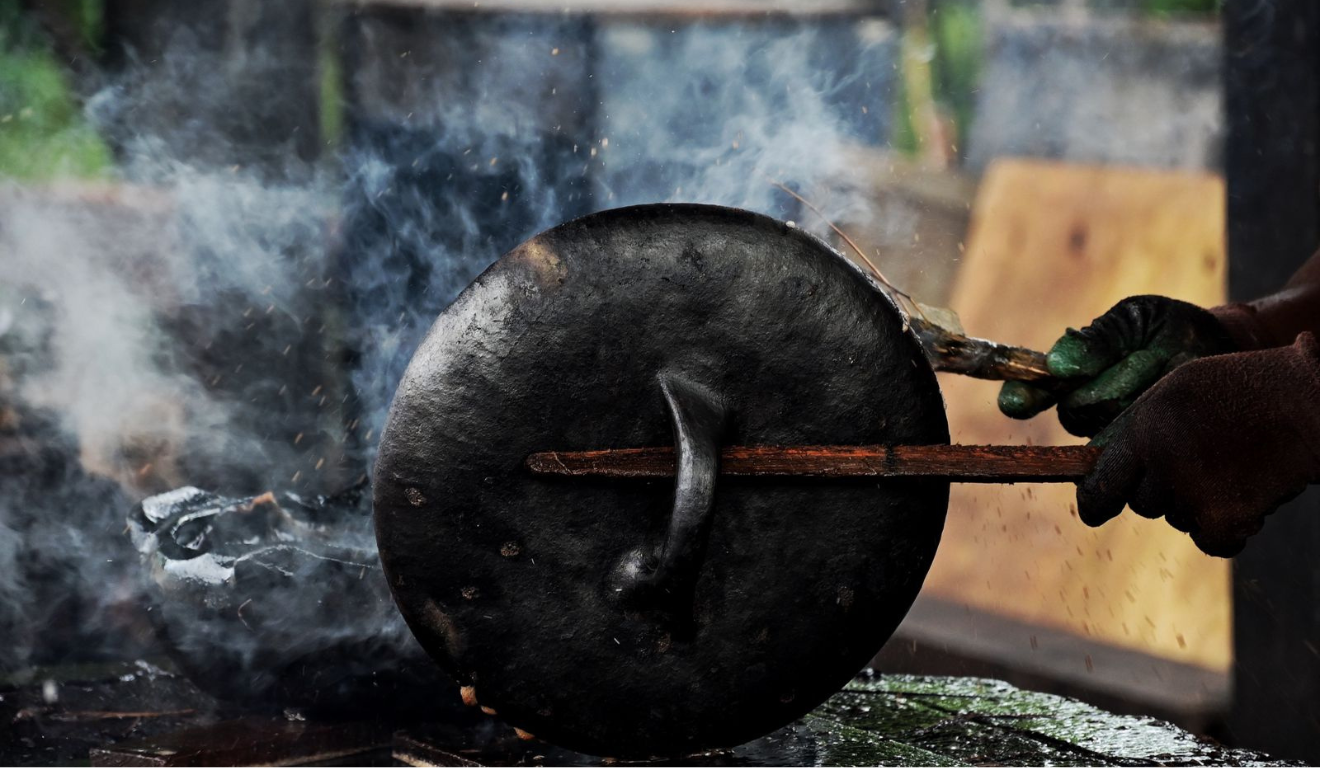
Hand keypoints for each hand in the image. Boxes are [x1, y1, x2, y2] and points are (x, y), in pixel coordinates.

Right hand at [999, 296, 1236, 436]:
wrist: (1220, 351)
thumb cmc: (1168, 329)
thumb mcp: (1132, 320)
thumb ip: (1096, 338)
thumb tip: (1056, 364)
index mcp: (1071, 373)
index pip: (1034, 389)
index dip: (1022, 396)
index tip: (1013, 401)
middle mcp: (1083, 407)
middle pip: (1075, 410)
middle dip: (1108, 385)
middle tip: (1148, 358)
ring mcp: (1110, 434)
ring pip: (1104, 430)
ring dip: (1135, 403)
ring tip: (1167, 378)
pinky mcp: (1139, 457)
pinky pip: (1131, 452)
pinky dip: (1152, 429)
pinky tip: (1173, 408)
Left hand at [1076, 335, 1319, 556]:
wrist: (1307, 403)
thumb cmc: (1246, 390)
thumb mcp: (1179, 389)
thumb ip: (1143, 425)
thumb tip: (1109, 463)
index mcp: (1145, 427)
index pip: (1102, 480)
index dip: (1095, 501)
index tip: (1093, 512)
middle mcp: (1161, 461)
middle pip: (1143, 503)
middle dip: (1163, 493)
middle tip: (1201, 467)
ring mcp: (1191, 491)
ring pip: (1177, 519)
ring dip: (1198, 506)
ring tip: (1232, 469)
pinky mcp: (1224, 518)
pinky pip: (1210, 542)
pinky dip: (1228, 531)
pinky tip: (1247, 499)